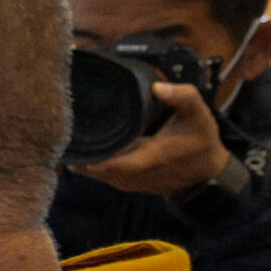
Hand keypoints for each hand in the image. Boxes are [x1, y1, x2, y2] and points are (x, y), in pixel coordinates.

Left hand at [72, 82, 233, 196]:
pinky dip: (91, 162)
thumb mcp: (198, 116)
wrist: (208, 174)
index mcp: (147, 158)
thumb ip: (182, 97)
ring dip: (82, 156)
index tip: (70, 134)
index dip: (86, 152)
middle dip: (77, 150)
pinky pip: (100, 175)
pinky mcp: (126, 183)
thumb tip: (157, 86)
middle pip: (91, 167)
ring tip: (69, 134)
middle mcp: (132, 175)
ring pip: (92, 173)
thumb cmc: (201, 143)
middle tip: (62, 128)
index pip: (107, 163)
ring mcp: (127, 182)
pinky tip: (84, 145)